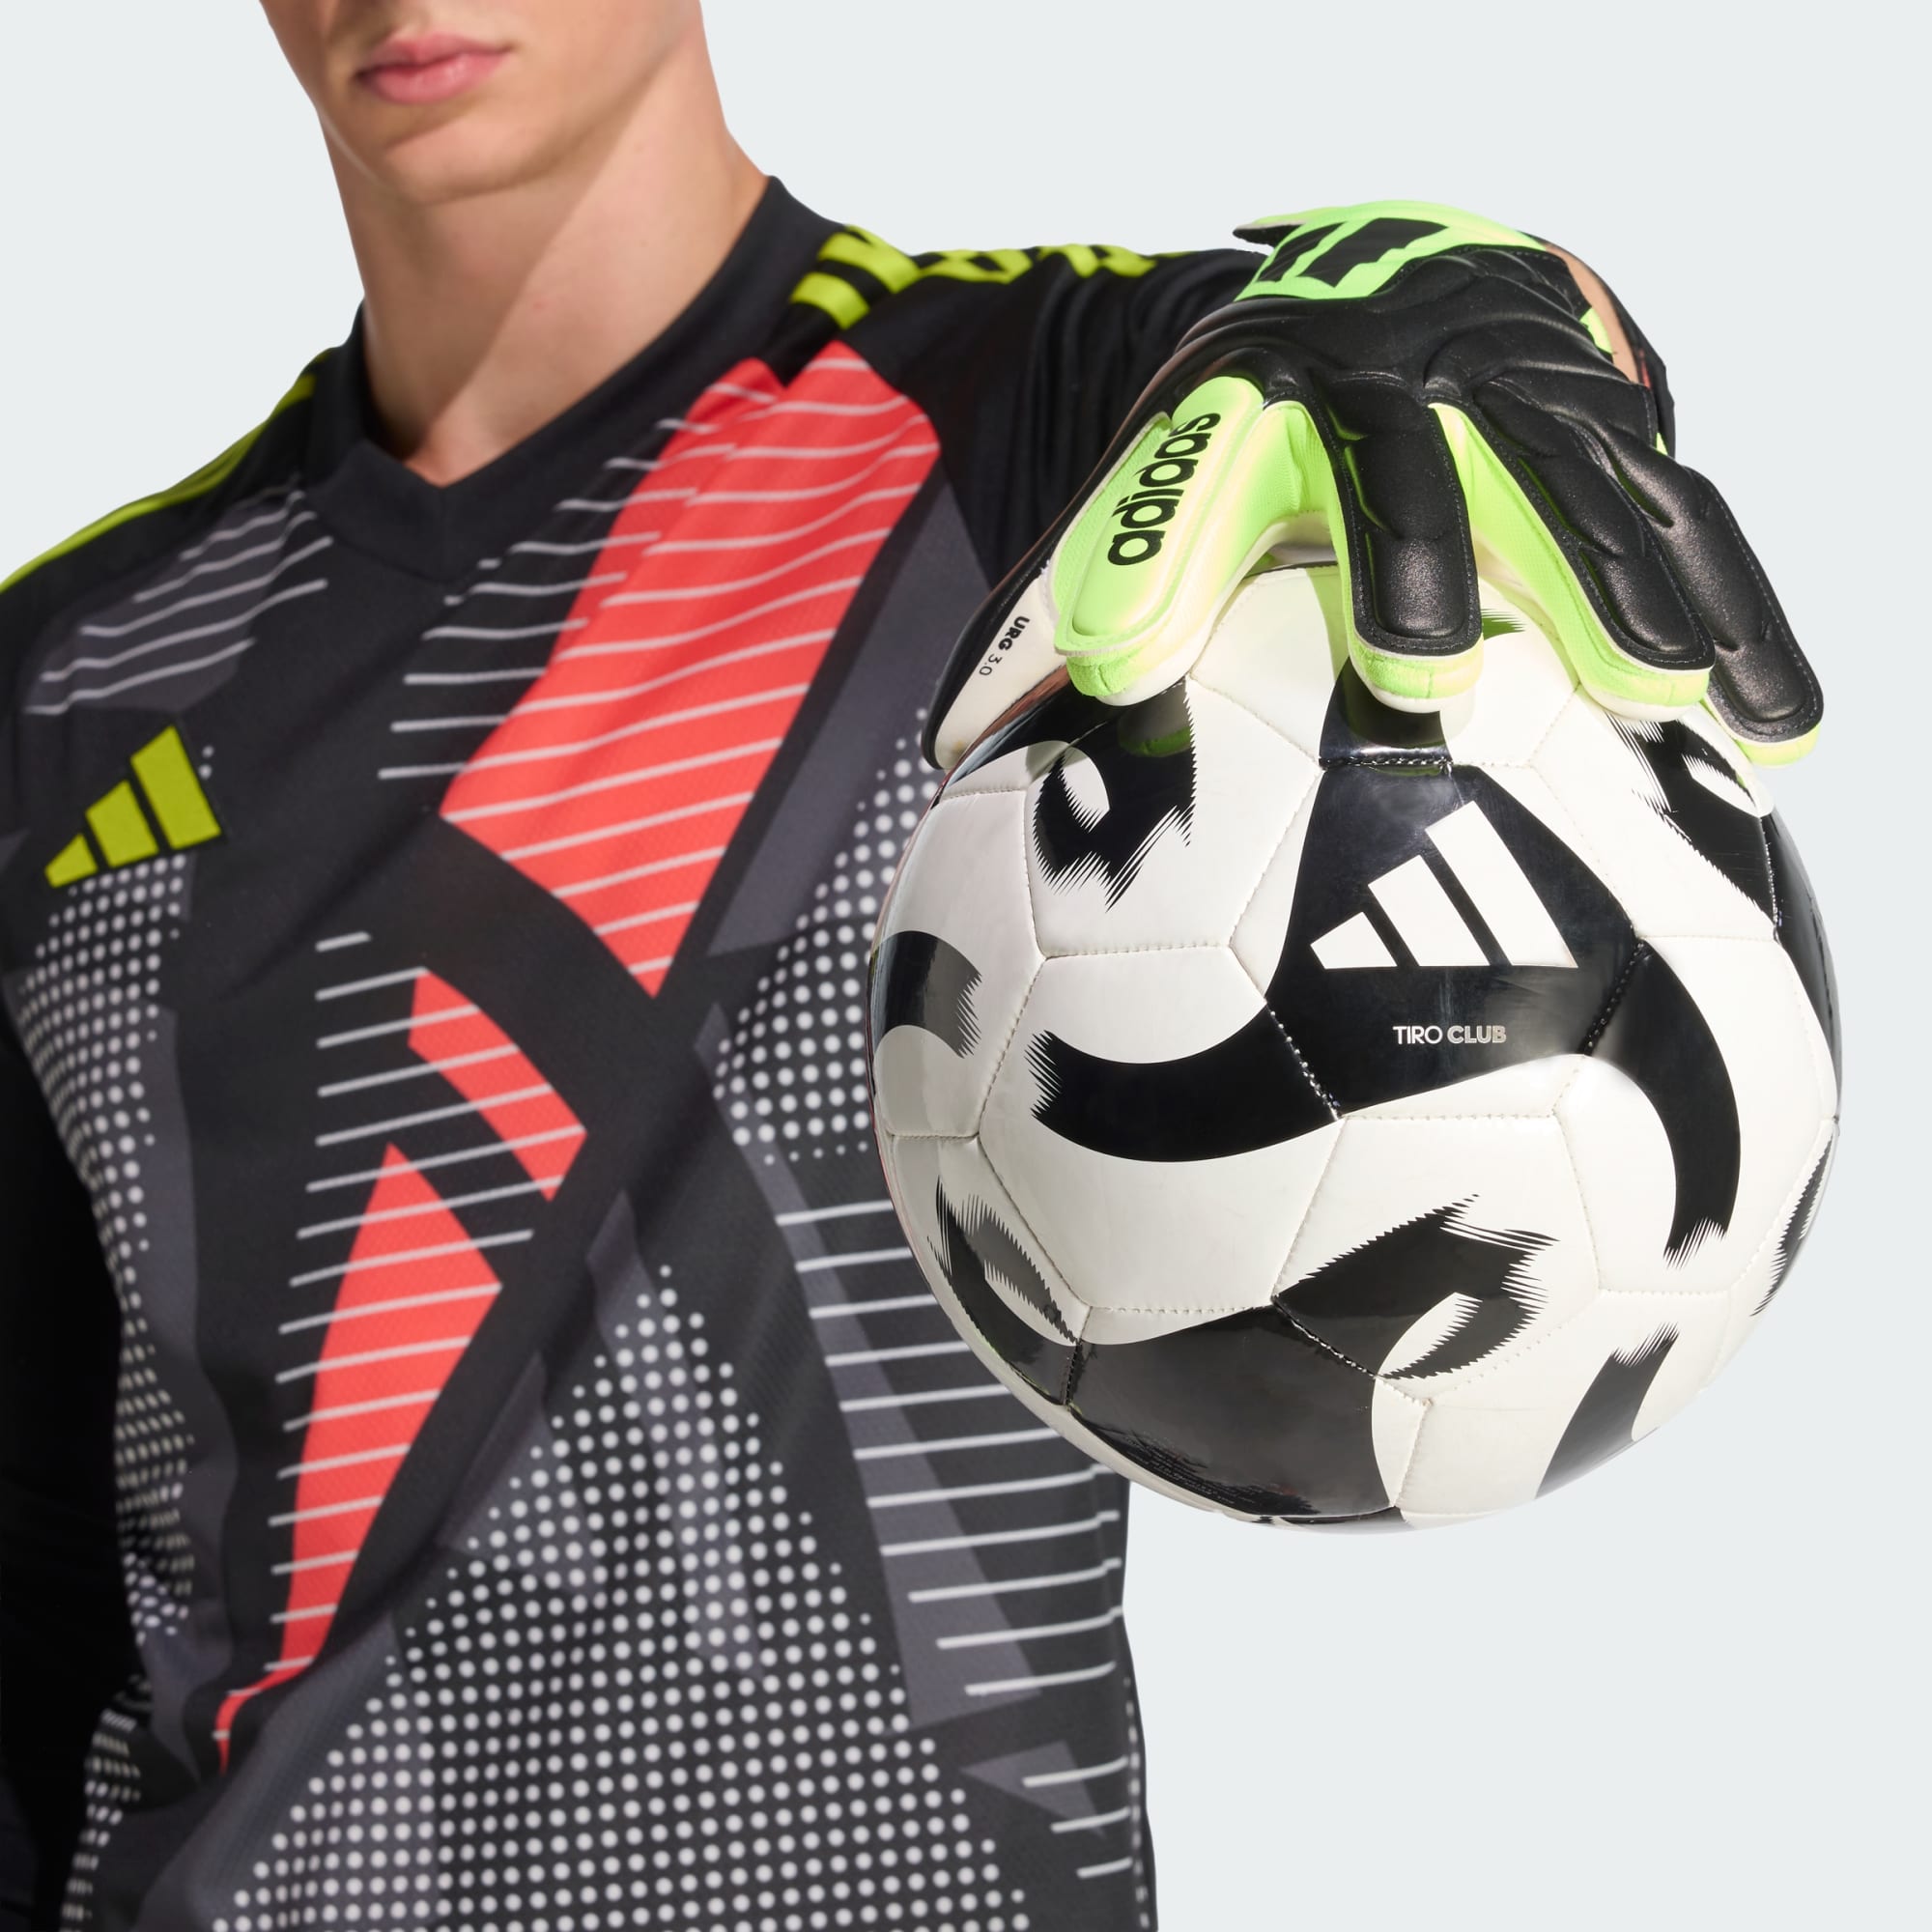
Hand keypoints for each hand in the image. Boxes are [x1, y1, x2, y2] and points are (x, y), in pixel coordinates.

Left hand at [925, 200, 1818, 769]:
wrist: (1399, 275)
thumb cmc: (1275, 419)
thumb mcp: (1180, 471)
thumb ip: (1126, 574)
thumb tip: (1054, 699)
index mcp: (1262, 399)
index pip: (1197, 478)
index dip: (1164, 563)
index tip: (1130, 669)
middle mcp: (1397, 379)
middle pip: (1408, 465)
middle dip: (1420, 560)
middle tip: (1422, 678)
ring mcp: (1521, 391)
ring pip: (1577, 485)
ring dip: (1620, 591)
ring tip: (1660, 696)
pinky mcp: (1615, 422)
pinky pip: (1685, 515)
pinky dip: (1734, 612)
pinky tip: (1773, 719)